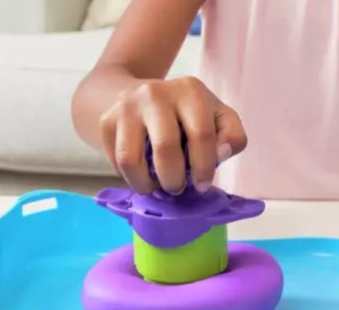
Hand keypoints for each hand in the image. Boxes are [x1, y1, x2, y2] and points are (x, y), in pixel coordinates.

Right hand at [99, 76, 247, 194]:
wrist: (138, 96)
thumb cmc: (187, 115)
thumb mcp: (218, 118)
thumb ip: (232, 136)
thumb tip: (220, 154)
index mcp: (190, 90)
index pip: (201, 133)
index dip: (204, 167)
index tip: (202, 185)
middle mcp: (155, 92)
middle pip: (165, 147)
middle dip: (174, 179)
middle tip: (177, 188)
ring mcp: (127, 106)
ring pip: (130, 158)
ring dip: (145, 184)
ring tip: (156, 186)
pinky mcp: (106, 120)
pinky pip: (115, 161)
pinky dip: (129, 177)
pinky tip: (141, 172)